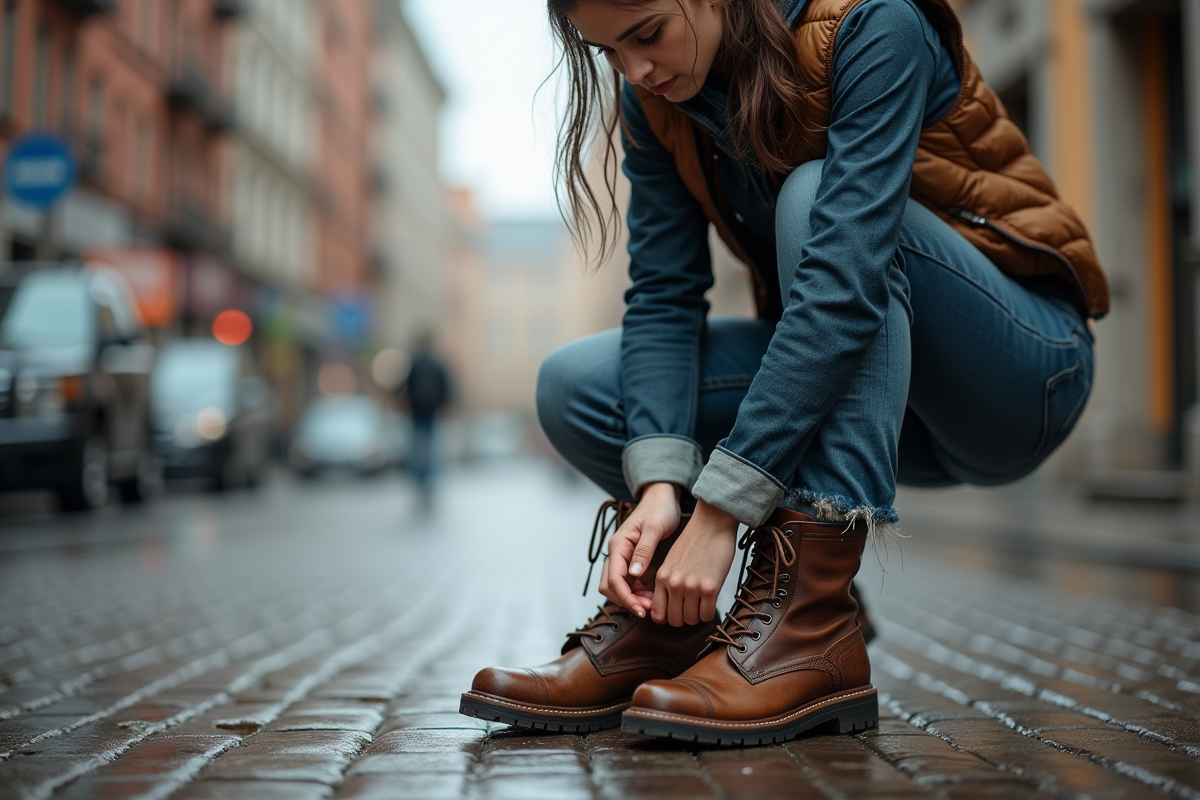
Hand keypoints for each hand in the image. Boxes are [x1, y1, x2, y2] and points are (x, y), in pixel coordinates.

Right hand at [598, 482, 679, 617]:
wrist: (662, 499)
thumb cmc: (659, 510)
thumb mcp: (654, 528)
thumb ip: (644, 550)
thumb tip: (633, 573)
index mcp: (618, 545)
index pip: (614, 579)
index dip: (626, 597)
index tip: (642, 610)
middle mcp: (617, 554)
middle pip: (610, 587)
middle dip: (627, 601)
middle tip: (649, 609)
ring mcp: (623, 559)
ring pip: (620, 588)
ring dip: (633, 599)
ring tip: (654, 605)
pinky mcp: (632, 562)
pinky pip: (631, 583)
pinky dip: (640, 593)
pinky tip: (655, 596)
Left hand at [653, 500, 738, 625]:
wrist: (711, 524)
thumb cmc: (693, 541)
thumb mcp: (671, 560)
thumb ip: (666, 581)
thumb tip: (668, 605)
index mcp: (661, 577)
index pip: (657, 613)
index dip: (667, 618)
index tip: (676, 613)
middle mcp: (673, 584)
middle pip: (674, 620)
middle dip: (683, 619)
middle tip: (691, 610)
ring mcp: (691, 587)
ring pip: (690, 620)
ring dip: (697, 616)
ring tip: (702, 605)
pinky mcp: (710, 587)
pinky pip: (707, 615)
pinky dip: (709, 613)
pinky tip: (711, 602)